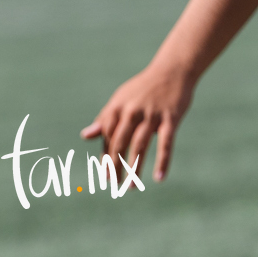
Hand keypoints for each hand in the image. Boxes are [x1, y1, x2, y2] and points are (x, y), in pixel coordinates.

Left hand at [80, 59, 195, 182]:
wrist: (172, 71)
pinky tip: (158, 178)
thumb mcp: (121, 100)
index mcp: (117, 107)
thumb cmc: (143, 89)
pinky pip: (166, 144)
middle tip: (114, 184)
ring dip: (134, 168)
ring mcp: (152, 115)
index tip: (105, 173)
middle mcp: (132, 111)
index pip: (106, 135)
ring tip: (131, 186)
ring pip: (140, 146)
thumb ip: (105, 119)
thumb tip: (85, 136)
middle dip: (115, 165)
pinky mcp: (171, 118)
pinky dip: (162, 162)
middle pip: (119, 143)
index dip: (105, 155)